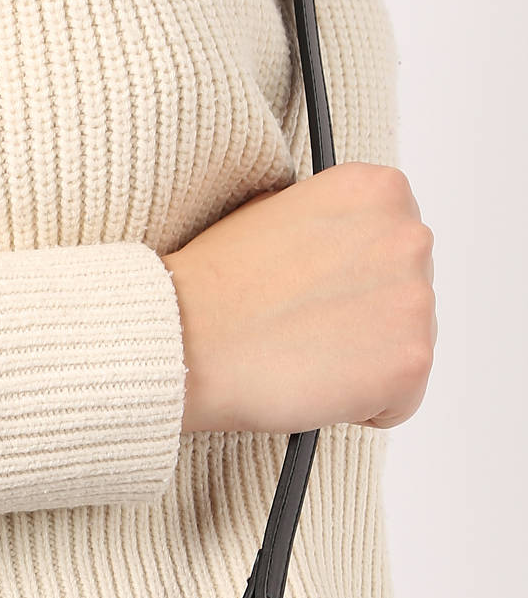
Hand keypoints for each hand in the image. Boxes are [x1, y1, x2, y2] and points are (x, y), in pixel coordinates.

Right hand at [161, 161, 436, 433]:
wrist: (183, 341)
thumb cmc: (212, 288)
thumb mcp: (276, 212)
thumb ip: (332, 225)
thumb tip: (345, 255)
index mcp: (378, 191)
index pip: (395, 243)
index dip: (350, 277)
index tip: (313, 292)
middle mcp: (409, 236)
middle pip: (408, 294)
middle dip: (363, 319)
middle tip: (303, 329)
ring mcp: (416, 300)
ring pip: (406, 347)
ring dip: (361, 361)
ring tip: (301, 356)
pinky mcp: (411, 362)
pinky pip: (402, 401)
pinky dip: (363, 406)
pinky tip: (313, 385)